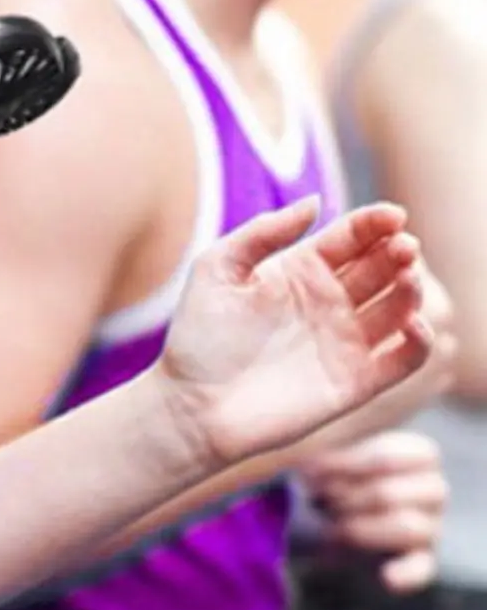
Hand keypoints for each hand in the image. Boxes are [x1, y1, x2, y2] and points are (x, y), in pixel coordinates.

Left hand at [157, 197, 432, 468]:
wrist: (189, 407)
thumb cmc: (196, 339)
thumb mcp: (217, 270)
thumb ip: (262, 231)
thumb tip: (314, 202)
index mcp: (302, 270)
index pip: (354, 236)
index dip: (377, 222)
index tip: (391, 216)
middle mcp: (329, 303)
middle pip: (384, 266)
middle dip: (400, 251)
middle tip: (402, 248)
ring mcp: (345, 343)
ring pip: (401, 307)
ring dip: (413, 289)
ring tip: (406, 278)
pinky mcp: (354, 383)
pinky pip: (404, 359)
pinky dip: (420, 341)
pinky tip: (412, 324)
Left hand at [298, 431, 445, 593]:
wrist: (326, 514)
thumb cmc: (331, 477)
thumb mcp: (331, 460)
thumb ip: (330, 459)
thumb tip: (309, 468)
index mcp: (419, 455)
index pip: (387, 458)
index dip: (341, 468)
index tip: (307, 474)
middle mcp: (433, 488)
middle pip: (387, 495)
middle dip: (342, 501)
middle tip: (318, 502)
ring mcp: (432, 524)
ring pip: (407, 527)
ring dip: (358, 529)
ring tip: (332, 527)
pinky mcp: (421, 558)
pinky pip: (422, 568)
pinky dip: (406, 574)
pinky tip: (387, 577)